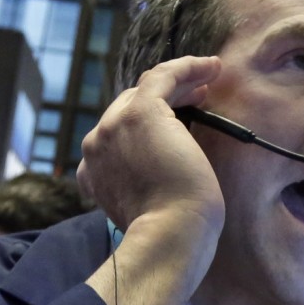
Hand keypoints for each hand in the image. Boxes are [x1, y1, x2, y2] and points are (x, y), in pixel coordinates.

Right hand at [79, 57, 227, 304]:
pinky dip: (187, 68)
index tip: (177, 125)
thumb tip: (164, 182)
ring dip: (178, 81)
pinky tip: (212, 67)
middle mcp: (95, 147)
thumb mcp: (146, 212)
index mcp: (91, 174)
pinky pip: (163, 77)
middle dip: (164, 100)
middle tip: (196, 96)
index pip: (116, 138)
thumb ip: (142, 191)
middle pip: (128, 109)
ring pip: (145, 91)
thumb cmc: (170, 237)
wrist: (169, 237)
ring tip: (208, 78)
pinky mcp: (139, 113)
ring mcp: (112, 127)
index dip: (146, 127)